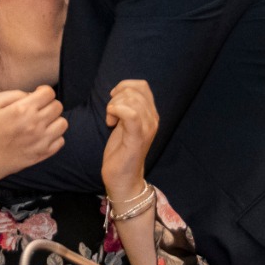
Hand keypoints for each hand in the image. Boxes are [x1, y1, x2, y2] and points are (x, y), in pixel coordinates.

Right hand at [0, 86, 66, 191]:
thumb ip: (15, 94)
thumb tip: (32, 95)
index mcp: (22, 109)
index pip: (49, 93)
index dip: (43, 91)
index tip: (36, 95)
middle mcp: (35, 125)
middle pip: (57, 107)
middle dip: (48, 104)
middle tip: (37, 109)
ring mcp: (40, 141)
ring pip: (63, 123)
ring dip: (54, 120)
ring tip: (41, 122)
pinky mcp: (41, 155)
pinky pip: (60, 141)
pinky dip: (54, 136)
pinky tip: (41, 135)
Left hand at [101, 80, 158, 200]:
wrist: (123, 178)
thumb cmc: (121, 151)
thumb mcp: (124, 123)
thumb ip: (127, 107)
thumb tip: (120, 91)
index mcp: (151, 114)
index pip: (142, 86)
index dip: (124, 87)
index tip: (113, 101)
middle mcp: (153, 119)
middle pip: (135, 90)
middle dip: (116, 97)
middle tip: (111, 114)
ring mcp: (147, 128)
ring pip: (132, 100)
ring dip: (114, 106)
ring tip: (111, 120)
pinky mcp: (138, 138)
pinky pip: (131, 113)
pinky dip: (116, 111)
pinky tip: (110, 122)